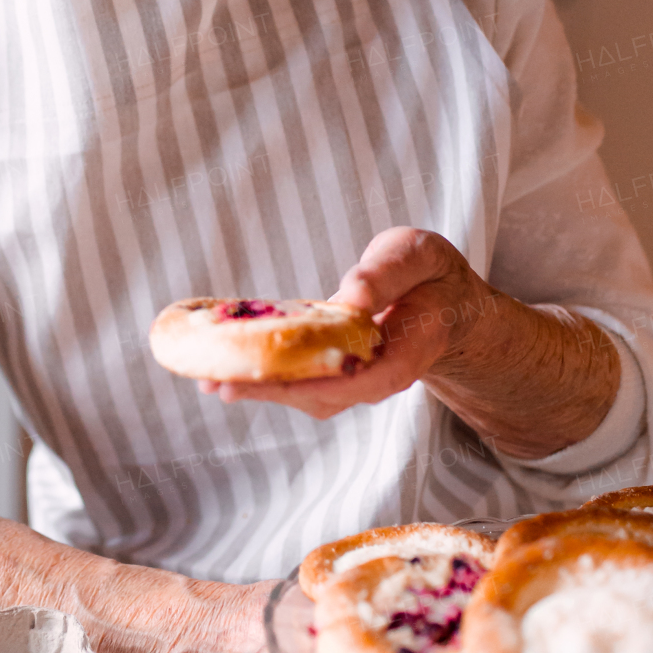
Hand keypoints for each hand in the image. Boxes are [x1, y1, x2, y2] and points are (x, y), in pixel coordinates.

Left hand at [199, 227, 489, 422]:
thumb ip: (388, 273)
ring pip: (305, 394)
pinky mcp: (334, 373)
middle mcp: (379, 378)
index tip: (273, 377)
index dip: (319, 382)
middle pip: (323, 395)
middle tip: (217, 382)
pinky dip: (263, 375)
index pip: (366, 378)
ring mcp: (356, 381)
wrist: (444, 306)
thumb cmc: (430, 276)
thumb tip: (350, 297)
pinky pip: (299, 381)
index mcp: (409, 350)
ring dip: (258, 388)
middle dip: (270, 390)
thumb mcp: (420, 256)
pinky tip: (224, 366)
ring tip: (208, 378)